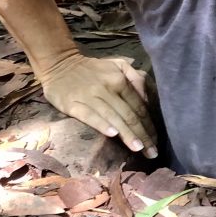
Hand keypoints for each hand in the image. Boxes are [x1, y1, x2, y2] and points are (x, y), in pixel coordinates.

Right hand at [37, 52, 158, 156]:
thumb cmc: (93, 69)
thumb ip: (135, 78)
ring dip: (127, 134)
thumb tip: (147, 99)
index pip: (138, 106)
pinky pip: (89, 116)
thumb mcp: (118, 65)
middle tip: (152, 153)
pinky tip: (112, 135)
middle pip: (129, 115)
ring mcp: (89, 97)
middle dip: (143, 135)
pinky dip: (101, 125)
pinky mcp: (72, 104)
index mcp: (119, 80)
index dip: (149, 125)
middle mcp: (107, 88)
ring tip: (139, 149)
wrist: (59, 64)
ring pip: (113, 117)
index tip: (156, 142)